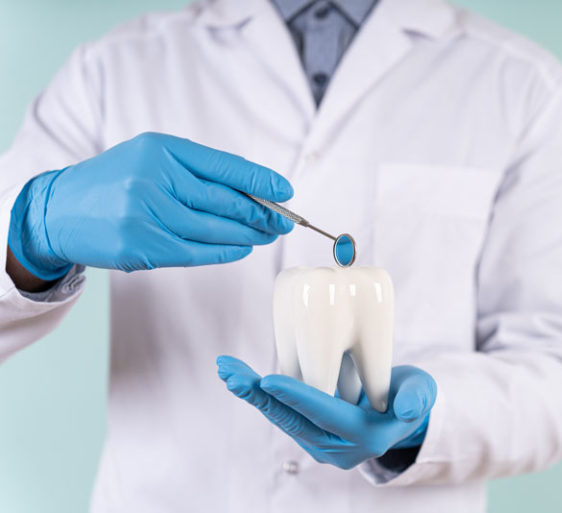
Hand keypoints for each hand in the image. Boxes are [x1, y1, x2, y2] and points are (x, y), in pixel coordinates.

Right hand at [8, 132, 292, 279]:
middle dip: (261, 212)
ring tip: (268, 235)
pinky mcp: (140, 245)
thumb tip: (253, 192)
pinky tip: (243, 248)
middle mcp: (153, 178)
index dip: (260, 181)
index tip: (286, 191)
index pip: (223, 166)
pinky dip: (224, 251)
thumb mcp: (151, 159)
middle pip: (223, 200)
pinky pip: (195, 252)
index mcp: (160, 149)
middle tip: (284, 221)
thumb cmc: (115, 182)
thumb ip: (195, 171)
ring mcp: (145, 214)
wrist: (59, 210)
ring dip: (247, 234)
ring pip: (212, 229)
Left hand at [217, 356, 436, 469]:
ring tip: (227, 370)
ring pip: (281, 417)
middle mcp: (337, 447)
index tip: (268, 379)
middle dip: (260, 395)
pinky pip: (281, 413)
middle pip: (293, 419)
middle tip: (231, 374)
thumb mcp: (422, 392)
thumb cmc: (411, 395)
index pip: (326, 413)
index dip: (297, 395)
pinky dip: (259, 394)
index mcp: (364, 435)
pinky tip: (239, 376)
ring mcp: (320, 443)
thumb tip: (407, 409)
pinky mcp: (309, 433)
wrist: (400, 412)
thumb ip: (416, 398)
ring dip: (252, 394)